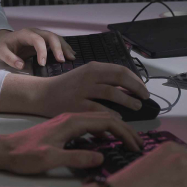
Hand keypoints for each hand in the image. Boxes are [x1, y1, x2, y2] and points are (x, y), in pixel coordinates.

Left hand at [0, 28, 74, 68]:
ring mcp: (41, 35)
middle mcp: (35, 32)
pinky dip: (64, 47)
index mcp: (25, 34)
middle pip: (50, 36)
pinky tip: (71, 54)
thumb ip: (10, 59)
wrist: (3, 40)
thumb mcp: (1, 53)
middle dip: (58, 48)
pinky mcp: (44, 40)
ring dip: (64, 47)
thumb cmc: (2, 47)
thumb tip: (21, 66)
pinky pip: (56, 41)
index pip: (37, 40)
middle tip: (62, 60)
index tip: (43, 64)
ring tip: (71, 58)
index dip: (42, 51)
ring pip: (56, 38)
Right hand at [0, 62, 150, 117]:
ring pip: (111, 93)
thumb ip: (104, 79)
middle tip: (144, 98)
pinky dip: (111, 113)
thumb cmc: (68, 86)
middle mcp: (88, 76)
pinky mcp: (76, 105)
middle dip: (136, 88)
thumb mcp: (86, 76)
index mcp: (93, 68)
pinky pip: (98, 109)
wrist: (42, 94)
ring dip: (127, 101)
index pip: (121, 70)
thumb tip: (130, 87)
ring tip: (136, 107)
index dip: (136, 80)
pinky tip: (119, 118)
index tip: (144, 89)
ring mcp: (82, 91)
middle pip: (119, 78)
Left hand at [0, 113, 140, 174]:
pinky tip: (105, 142)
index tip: (136, 145)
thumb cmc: (25, 155)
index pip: (107, 122)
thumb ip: (76, 158)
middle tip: (138, 145)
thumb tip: (101, 158)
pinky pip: (90, 126)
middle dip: (125, 131)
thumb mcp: (50, 159)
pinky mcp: (64, 128)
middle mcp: (72, 117)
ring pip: (99, 121)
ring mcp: (68, 122)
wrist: (4, 150)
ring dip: (115, 130)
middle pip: (106, 119)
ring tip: (127, 142)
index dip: (124, 133)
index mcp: (72, 121)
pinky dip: (103, 132)